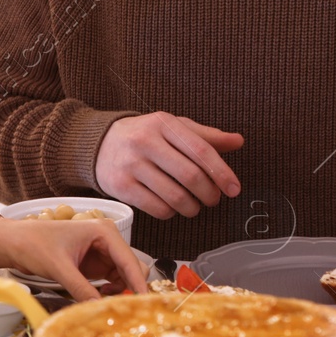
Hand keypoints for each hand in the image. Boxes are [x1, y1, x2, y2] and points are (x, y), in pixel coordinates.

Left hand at [0, 215, 149, 300]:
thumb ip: (81, 288)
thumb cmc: (33, 244)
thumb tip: (100, 309)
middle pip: (132, 268)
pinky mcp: (94, 265)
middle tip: (123, 309)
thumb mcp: (59, 267)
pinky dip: (109, 292)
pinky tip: (98, 298)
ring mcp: (101, 253)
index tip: (143, 303)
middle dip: (130, 288)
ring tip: (105, 304)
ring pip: (124, 277)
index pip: (129, 260)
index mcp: (103, 231)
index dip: (138, 283)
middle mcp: (107, 241)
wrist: (13, 243)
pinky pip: (112, 281)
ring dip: (119, 292)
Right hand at [96, 112, 242, 218]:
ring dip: (192, 207)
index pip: (201, 150)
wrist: (98, 143)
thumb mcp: (172, 127)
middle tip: (212, 199)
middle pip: (190, 176)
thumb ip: (205, 136)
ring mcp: (131, 165)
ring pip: (176, 197)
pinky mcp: (121, 186)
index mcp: (163, 124)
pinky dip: (171, 212)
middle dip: (209, 194)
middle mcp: (145, 142)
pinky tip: (171, 206)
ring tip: (193, 205)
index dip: (222, 173)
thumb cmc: (143, 136)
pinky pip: (157, 208)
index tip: (234, 189)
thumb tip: (238, 141)